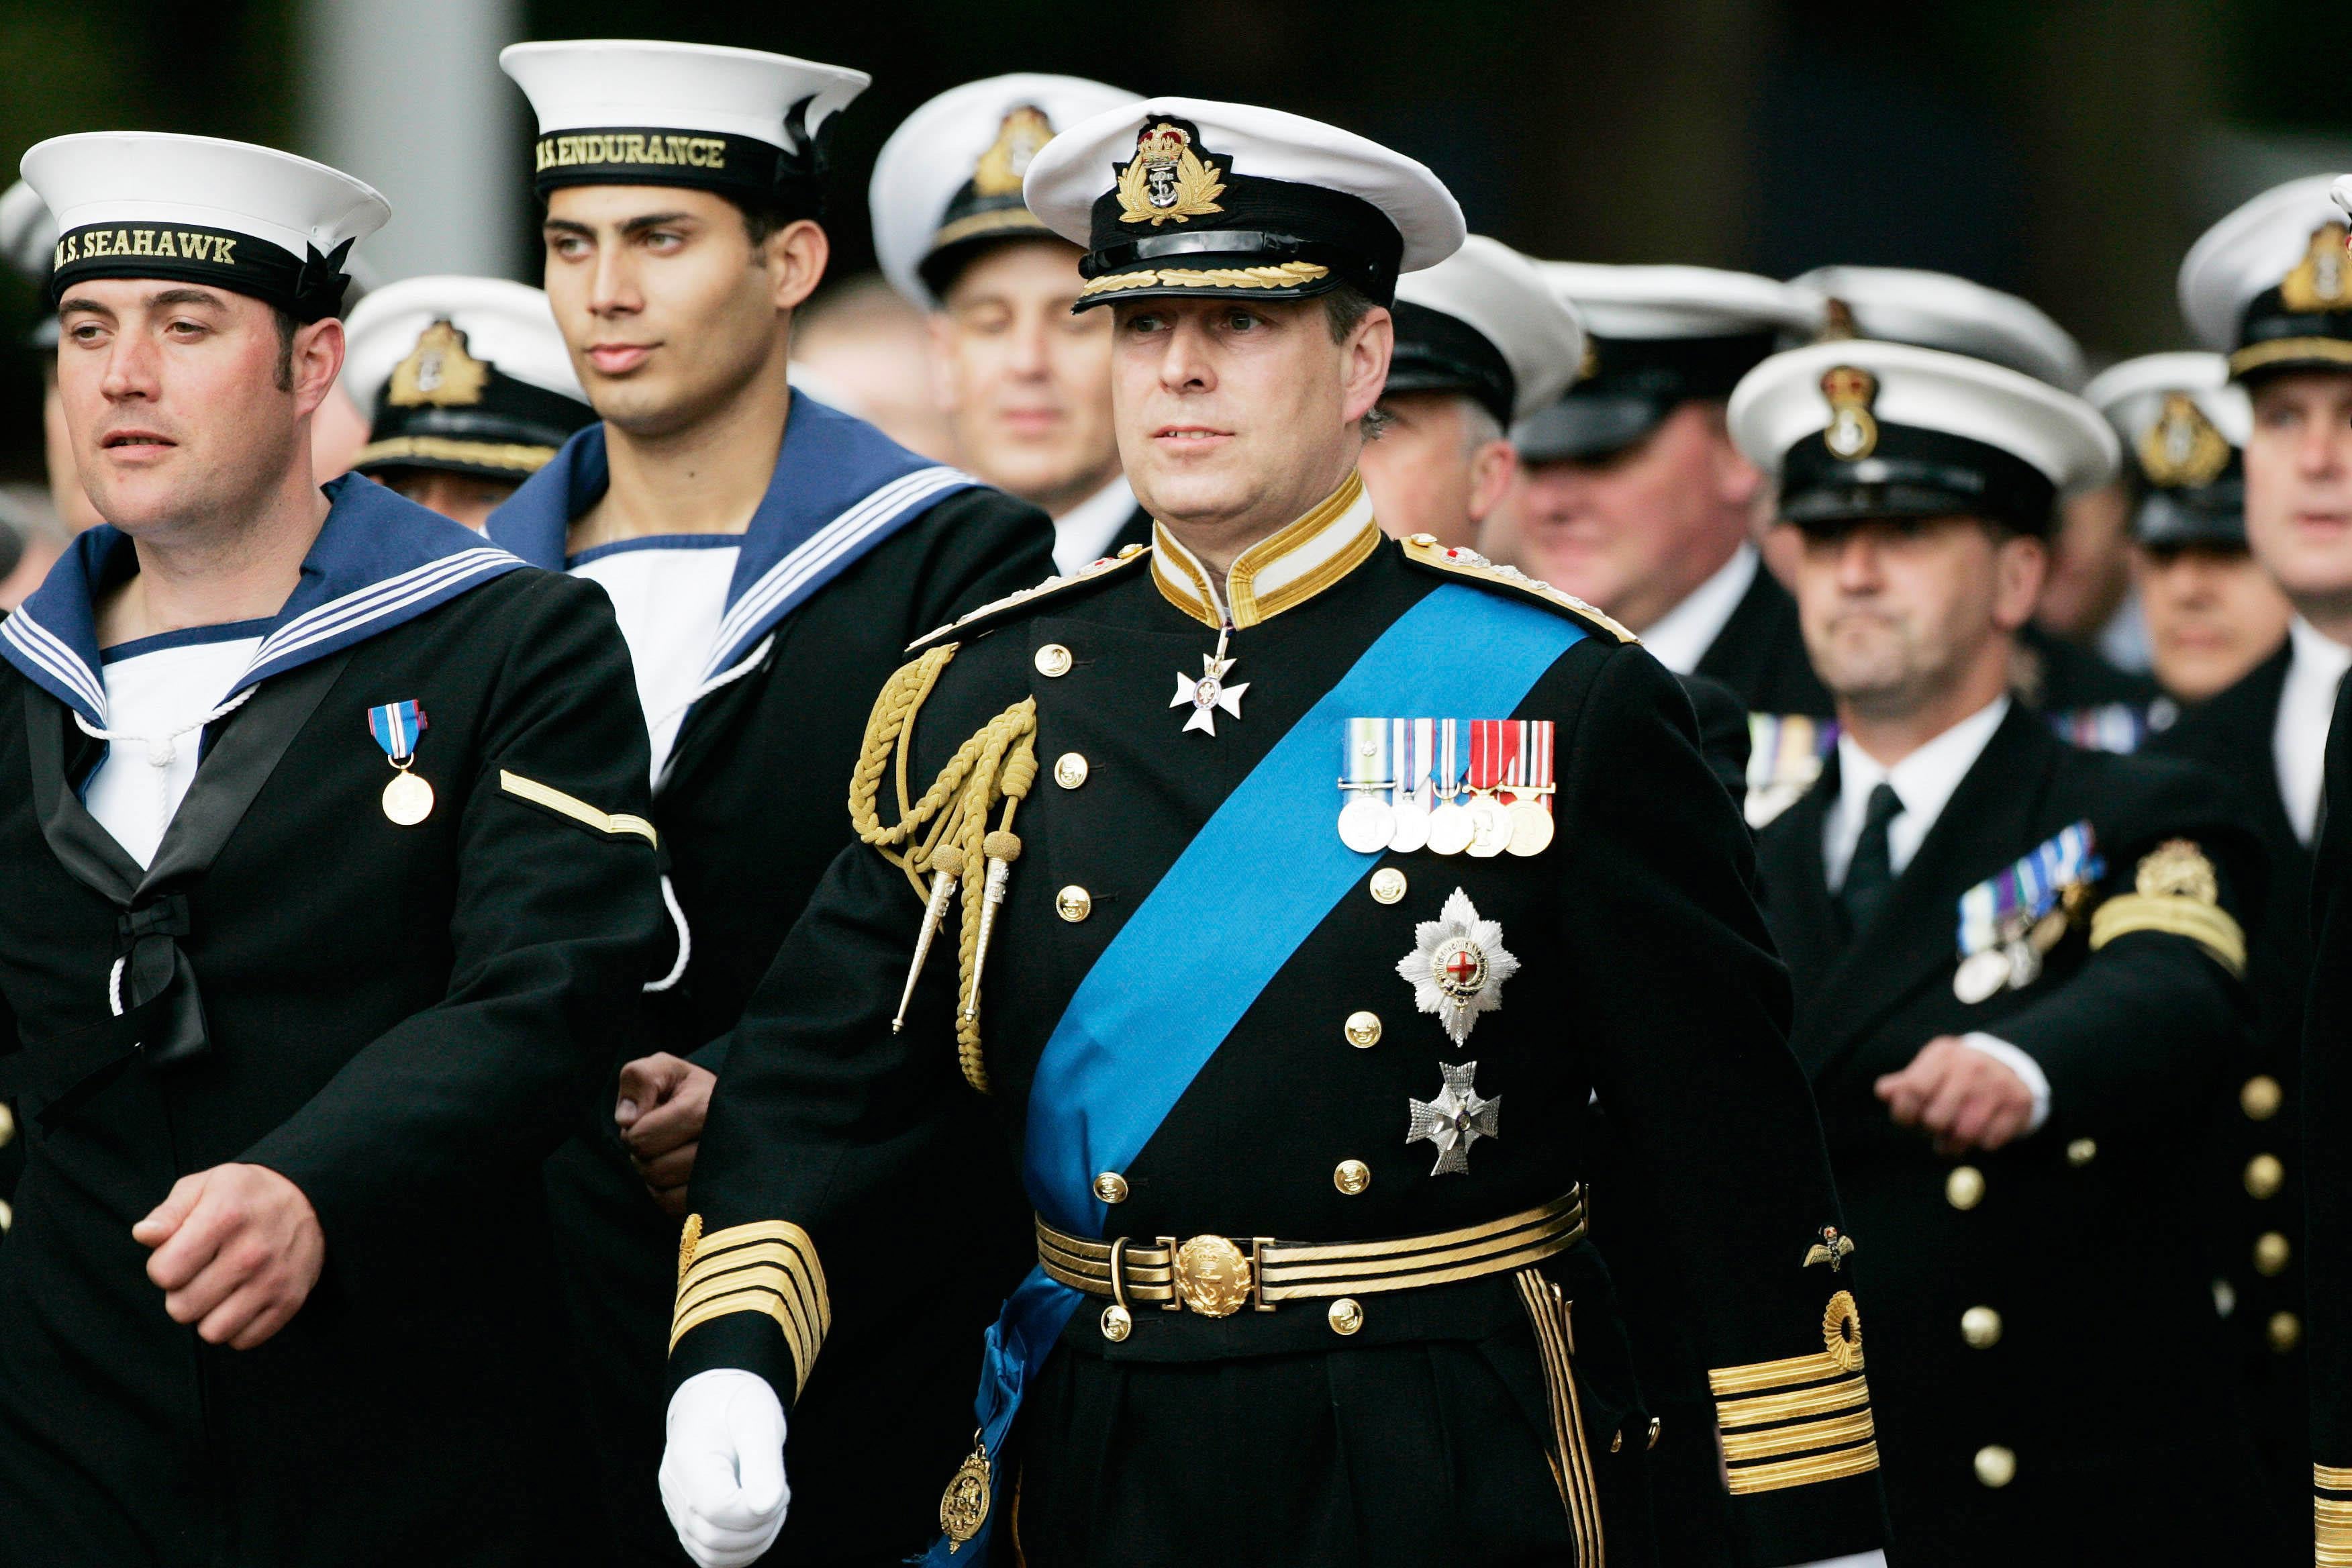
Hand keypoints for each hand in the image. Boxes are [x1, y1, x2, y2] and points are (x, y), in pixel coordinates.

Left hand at [132, 1163, 324, 1349]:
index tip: (180, 1253)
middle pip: (182, 1308)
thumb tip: (144, 1235)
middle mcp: (251, 1252)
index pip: (164, 1273)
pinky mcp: (290, 1301)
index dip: (163, 1266)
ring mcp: (274, 1280)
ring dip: (208, 1314)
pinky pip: (243, 1340)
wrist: (311, 1199)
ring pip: (212, 1331)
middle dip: (182, 1293)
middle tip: (200, 1273)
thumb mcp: (205, 1186)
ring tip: (219, 1289)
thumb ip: (169, 1212)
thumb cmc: (244, 1195)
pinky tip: (241, 1300)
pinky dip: (236, 1327)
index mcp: (225, 1217)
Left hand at [618, 1053, 715, 1215]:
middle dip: (645, 1155)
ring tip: (668, 1155)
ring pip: (665, 1194)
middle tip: (659, 1140)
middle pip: (654, 1169)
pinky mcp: (722, 1197)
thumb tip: (627, 1119)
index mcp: (706, 1107)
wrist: (730, 1109)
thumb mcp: (664, 1069)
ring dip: (656, 1177)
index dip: (634, 1132)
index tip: (649, 1120)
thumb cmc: (688, 1089)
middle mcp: (723, 1143)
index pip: (643, 1138)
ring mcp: (728, 1175)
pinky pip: (676, 1209)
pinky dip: (668, 1195)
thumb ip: (640, 1078)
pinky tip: (677, 1175)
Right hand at [660, 1369, 788, 1567]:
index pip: (718, 1509)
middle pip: (715, 1538)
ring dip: (753, 1542)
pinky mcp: (686, 1520)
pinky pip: (708, 1554)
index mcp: (689, 1459)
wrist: (714, 1400)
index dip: (756, 1511)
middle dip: (761, 1527)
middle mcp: (676, 1488)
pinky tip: (757, 1522)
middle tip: (781, 1496)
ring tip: (771, 1508)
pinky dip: (738, 1551)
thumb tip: (767, 1506)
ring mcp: (677, 1507)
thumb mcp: (758, 1418)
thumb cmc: (738, 1405)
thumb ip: (764, 1463)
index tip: (781, 1488)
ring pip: (712, 1554)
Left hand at [1876, 1035, 2035, 1154]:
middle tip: (1933, 1129)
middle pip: (1936, 1119)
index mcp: (1943, 1056)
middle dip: (1930, 1131)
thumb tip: (1884, 1093)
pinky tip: (1980, 1132)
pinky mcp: (2018, 1104)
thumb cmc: (1958, 1074)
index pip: (1912, 1090)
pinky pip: (1990, 1141)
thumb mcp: (1931, 1069)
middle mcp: (1971, 1067)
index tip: (1908, 1121)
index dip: (1904, 1114)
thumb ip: (1906, 1083)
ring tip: (1951, 1140)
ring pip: (1964, 1134)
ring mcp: (1997, 1085)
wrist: (2009, 1066)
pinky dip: (1980, 1144)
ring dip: (1953, 1145)